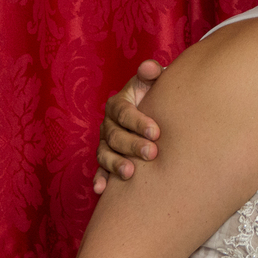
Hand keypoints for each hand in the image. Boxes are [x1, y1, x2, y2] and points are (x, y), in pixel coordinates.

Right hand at [93, 59, 163, 194]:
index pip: (124, 113)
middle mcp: (108, 124)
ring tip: (130, 173)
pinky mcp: (107, 159)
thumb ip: (151, 73)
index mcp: (118, 104)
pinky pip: (100, 170)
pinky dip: (100, 179)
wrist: (156, 110)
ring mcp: (106, 143)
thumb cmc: (157, 96)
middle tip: (152, 153)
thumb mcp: (154, 82)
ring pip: (105, 154)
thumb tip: (149, 67)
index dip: (138, 122)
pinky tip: (101, 190)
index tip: (156, 132)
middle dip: (132, 145)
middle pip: (115, 136)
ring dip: (115, 164)